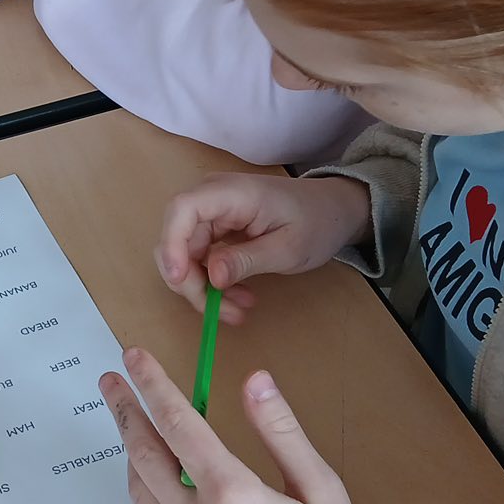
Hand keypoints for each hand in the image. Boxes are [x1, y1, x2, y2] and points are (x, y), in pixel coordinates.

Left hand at [100, 349, 371, 503]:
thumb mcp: (320, 486)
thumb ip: (281, 430)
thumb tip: (254, 379)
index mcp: (233, 494)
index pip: (178, 423)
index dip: (152, 384)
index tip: (133, 357)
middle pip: (144, 454)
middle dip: (125, 411)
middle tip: (112, 382)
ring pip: (139, 494)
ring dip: (134, 457)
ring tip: (140, 433)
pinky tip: (154, 498)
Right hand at [154, 174, 371, 321]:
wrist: (332, 211)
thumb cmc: (316, 223)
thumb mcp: (287, 249)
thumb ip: (246, 260)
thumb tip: (211, 276)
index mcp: (232, 192)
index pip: (183, 209)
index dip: (172, 244)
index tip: (180, 280)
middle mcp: (213, 196)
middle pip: (178, 237)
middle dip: (190, 279)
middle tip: (215, 311)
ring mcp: (212, 211)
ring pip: (185, 253)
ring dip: (202, 286)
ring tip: (237, 309)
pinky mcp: (216, 226)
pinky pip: (200, 256)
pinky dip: (212, 280)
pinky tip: (237, 296)